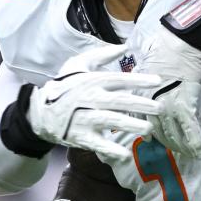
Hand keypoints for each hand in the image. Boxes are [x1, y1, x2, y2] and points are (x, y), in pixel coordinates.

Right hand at [29, 45, 163, 159]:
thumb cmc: (65, 86)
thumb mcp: (78, 64)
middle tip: (160, 109)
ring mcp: (85, 118)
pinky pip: (98, 144)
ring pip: (111, 121)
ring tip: (149, 129)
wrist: (40, 111)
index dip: (139, 80)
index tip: (158, 81)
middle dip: (142, 105)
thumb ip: (102, 54)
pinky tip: (126, 154)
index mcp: (93, 81)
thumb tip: (125, 46)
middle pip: (120, 101)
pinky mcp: (81, 136)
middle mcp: (91, 98)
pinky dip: (112, 150)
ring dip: (131, 125)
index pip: (120, 79)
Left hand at [136, 26, 200, 158]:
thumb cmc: (161, 49)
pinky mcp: (185, 105)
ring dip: (181, 147)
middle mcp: (150, 104)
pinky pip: (189, 129)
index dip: (147, 132)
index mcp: (139, 94)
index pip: (140, 119)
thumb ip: (140, 78)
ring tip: (188, 155)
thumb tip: (140, 81)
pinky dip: (194, 142)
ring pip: (173, 133)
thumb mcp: (143, 65)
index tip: (151, 140)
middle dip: (166, 143)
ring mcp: (167, 106)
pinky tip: (199, 153)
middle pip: (157, 130)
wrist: (178, 43)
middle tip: (174, 151)